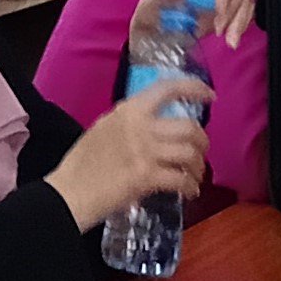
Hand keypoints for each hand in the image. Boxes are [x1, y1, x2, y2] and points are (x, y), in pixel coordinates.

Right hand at [45, 78, 213, 232]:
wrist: (70, 192)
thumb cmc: (82, 163)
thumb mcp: (104, 128)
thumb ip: (130, 123)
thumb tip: (155, 126)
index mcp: (129, 110)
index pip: (167, 88)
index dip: (194, 88)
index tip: (210, 96)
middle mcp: (140, 126)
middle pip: (189, 127)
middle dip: (202, 142)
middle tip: (200, 153)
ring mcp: (145, 152)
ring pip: (190, 153)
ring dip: (198, 166)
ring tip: (194, 176)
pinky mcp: (147, 177)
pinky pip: (181, 180)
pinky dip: (190, 187)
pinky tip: (188, 192)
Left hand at [129, 0, 256, 55]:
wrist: (155, 23)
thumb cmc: (153, 9)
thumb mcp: (153, 0)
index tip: (220, 12)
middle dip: (234, 6)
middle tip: (220, 28)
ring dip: (239, 20)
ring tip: (227, 40)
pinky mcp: (230, 0)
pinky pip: (246, 9)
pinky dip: (241, 25)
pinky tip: (231, 39)